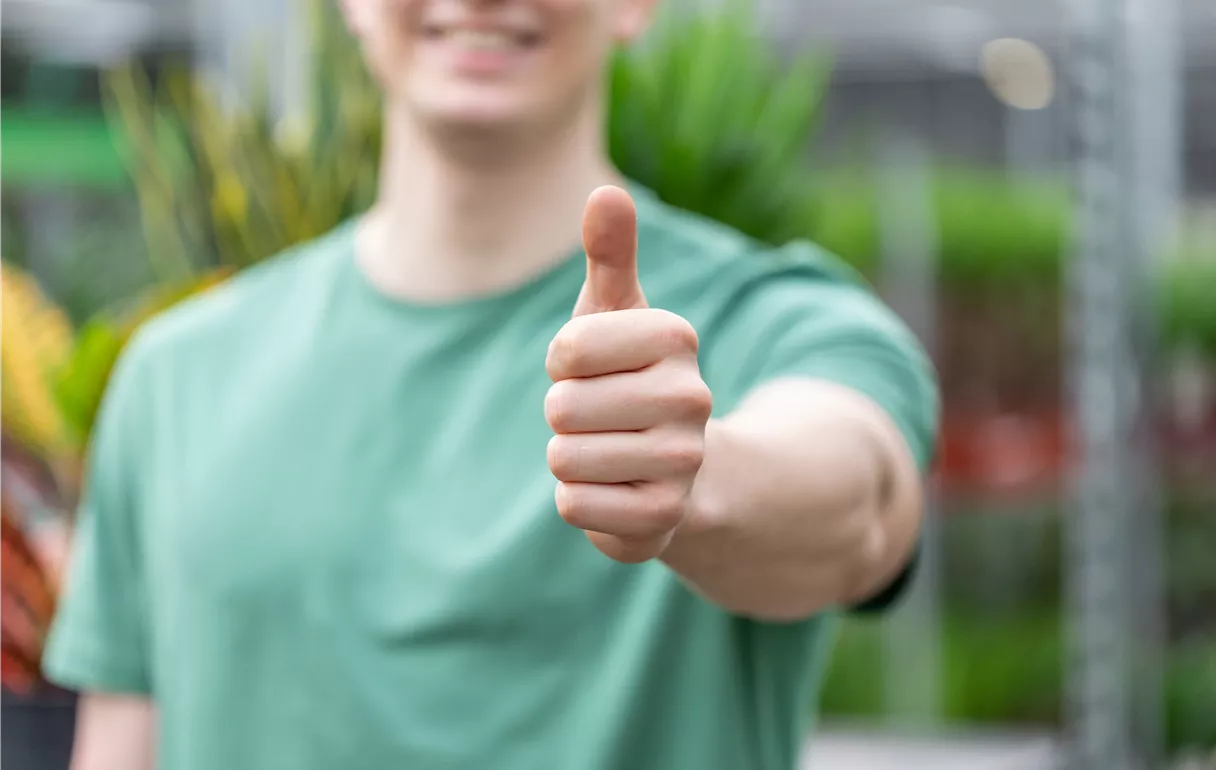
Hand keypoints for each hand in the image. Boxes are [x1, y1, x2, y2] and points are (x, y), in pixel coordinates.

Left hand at [544, 186, 713, 562]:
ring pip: (564, 458)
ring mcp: (683, 462)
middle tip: (600, 416)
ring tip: (606, 450)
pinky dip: (577, 499)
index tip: (591, 369)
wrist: (671, 466)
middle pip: (563, 407)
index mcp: (677, 337)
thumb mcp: (616, 313)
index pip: (568, 350)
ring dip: (568, 458)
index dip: (563, 364)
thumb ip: (609, 253)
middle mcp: (692, 398)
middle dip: (564, 414)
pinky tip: (610, 489)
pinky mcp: (663, 518)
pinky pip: (573, 504)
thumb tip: (605, 190)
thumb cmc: (626, 376)